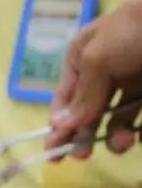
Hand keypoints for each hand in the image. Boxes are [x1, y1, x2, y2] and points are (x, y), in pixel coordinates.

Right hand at [49, 0, 141, 156]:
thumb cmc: (131, 31)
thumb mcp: (97, 59)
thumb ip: (82, 96)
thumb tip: (58, 125)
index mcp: (82, 58)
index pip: (64, 98)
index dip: (58, 124)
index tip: (54, 151)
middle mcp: (104, 73)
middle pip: (87, 113)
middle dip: (82, 136)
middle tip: (80, 156)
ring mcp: (131, 83)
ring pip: (115, 120)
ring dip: (113, 136)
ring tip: (120, 144)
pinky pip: (139, 119)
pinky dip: (136, 133)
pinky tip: (134, 139)